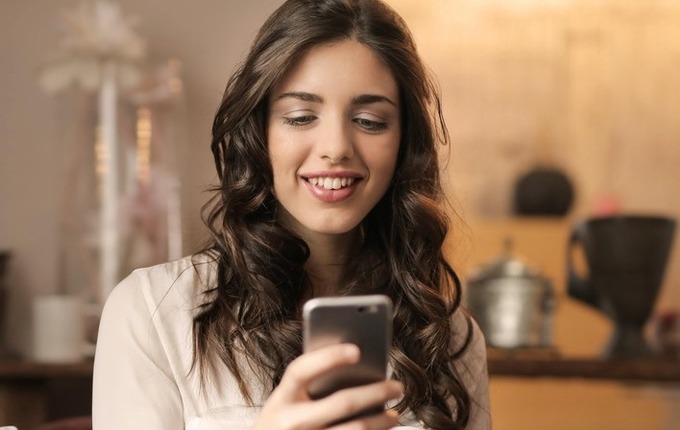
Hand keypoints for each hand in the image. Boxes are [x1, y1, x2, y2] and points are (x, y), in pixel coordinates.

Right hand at [252, 343, 402, 429]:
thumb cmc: (284, 423)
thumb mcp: (286, 403)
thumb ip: (311, 385)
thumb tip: (358, 366)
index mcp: (280, 399)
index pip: (301, 370)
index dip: (327, 357)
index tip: (357, 349)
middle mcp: (291, 423)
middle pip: (342, 403)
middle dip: (375, 392)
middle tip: (398, 385)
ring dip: (381, 421)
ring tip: (395, 413)